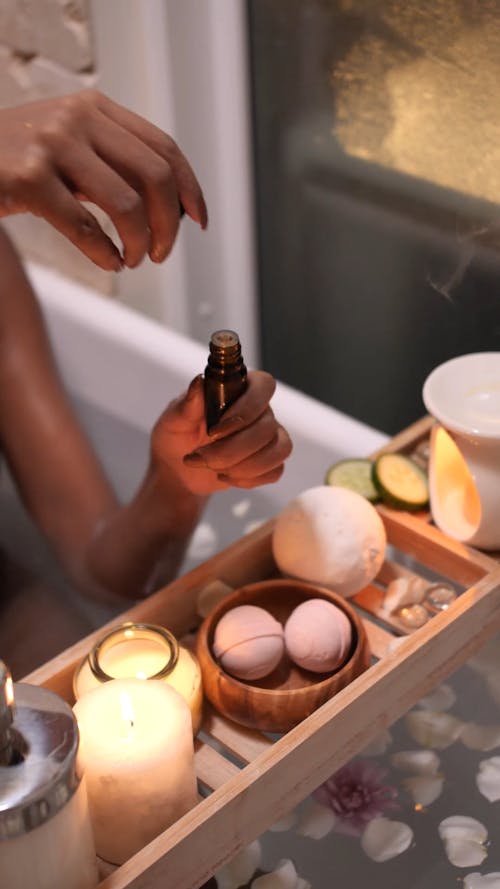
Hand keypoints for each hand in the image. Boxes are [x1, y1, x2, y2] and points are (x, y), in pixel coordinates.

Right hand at [0, 90, 206, 269]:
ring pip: (127, 205)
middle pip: (156, 178)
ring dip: (139, 243)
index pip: (164, 148)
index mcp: (95, 109)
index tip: (198, 220)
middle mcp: (78, 119)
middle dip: (168, 225)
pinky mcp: (29, 178)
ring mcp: (52, 145)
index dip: (190, 188)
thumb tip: (169, 207)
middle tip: (160, 251)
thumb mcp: (69, 145)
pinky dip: (106, 254)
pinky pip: (86, 227)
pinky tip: (109, 262)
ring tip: (133, 259)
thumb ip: (112, 162)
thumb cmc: (14, 158)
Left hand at [151, 373, 292, 495]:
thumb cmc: (175, 438)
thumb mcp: (173, 421)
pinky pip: (275, 471)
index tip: (215, 430)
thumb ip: (187, 404)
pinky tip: (226, 476)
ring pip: (278, 449)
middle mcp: (259, 410)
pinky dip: (249, 478)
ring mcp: (268, 437)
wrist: (177, 470)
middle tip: (202, 457)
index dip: (247, 408)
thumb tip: (199, 382)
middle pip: (268, 426)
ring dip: (243, 466)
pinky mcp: (269, 462)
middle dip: (233, 449)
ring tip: (213, 468)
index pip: (264, 385)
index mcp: (238, 390)